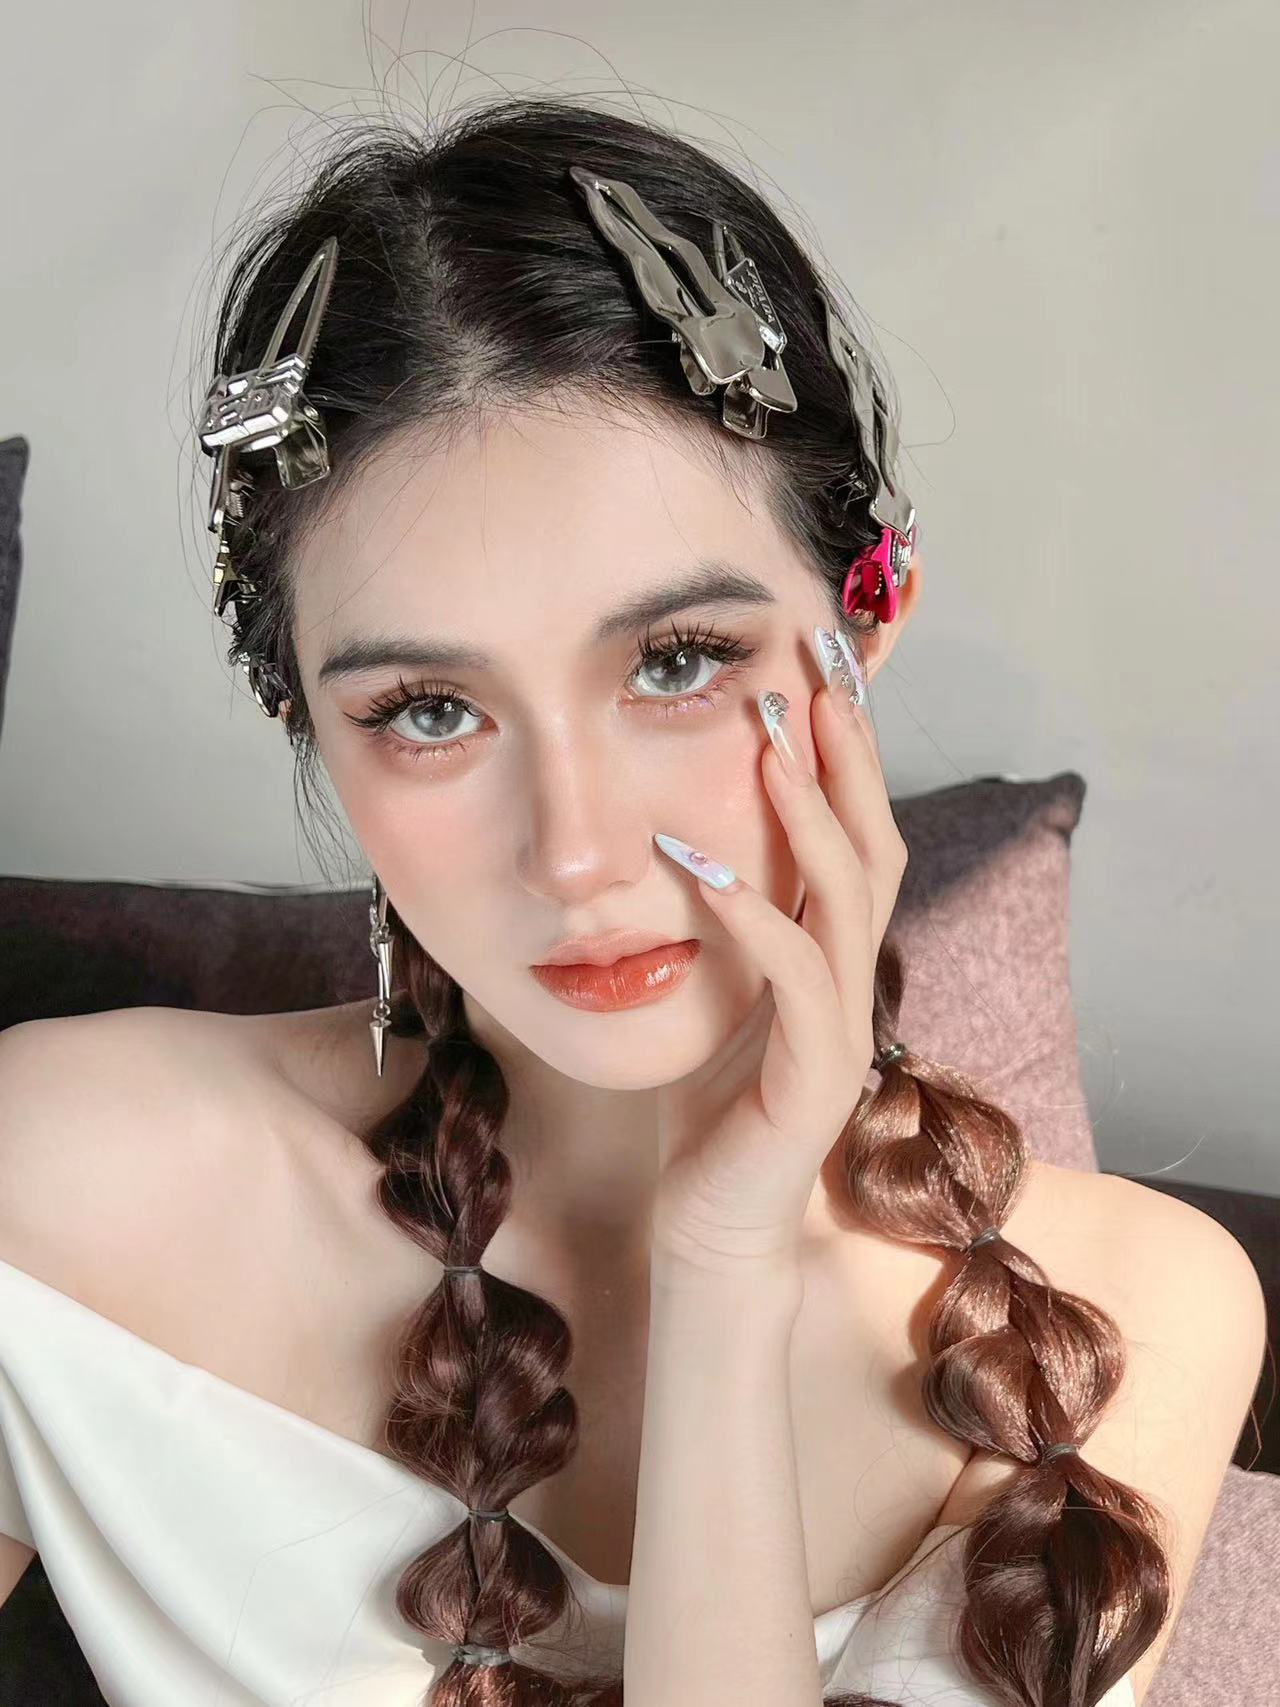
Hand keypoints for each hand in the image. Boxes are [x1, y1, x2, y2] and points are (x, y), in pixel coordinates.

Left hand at [650, 627, 907, 1272]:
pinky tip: (700, 865)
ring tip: (771, 738)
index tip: (814, 664)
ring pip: (852, 896)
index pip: (854, 832)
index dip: (844, 751)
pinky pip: (796, 977)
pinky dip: (753, 913)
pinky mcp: (816, 1079)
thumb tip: (686, 837)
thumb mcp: (713, 994)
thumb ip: (724, 926)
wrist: (710, 1228)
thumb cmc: (704, 1112)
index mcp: (830, 956)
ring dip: (812, 812)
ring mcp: (844, 1027)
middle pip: (876, 841)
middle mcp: (851, 979)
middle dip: (849, 751)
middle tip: (816, 662)